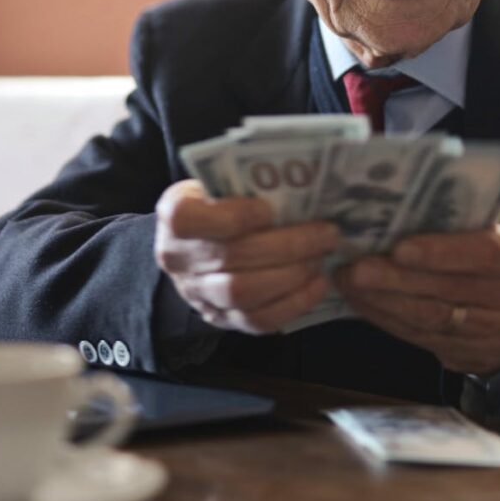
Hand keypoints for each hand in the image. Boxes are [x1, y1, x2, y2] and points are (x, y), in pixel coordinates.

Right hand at [155, 180, 338, 333]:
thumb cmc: (217, 203)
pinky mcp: (220, 319)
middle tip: (325, 233)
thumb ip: (244, 182)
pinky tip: (317, 284)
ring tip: (321, 256)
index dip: (233, 216)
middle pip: (231, 257)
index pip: (190, 219)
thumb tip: (296, 179)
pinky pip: (257, 321)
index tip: (270, 209)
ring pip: (244, 293)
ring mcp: (197, 294)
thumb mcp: (217, 183)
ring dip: (292, 275)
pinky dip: (293, 303)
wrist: (195, 244)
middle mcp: (178, 258)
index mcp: (174, 215)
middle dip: (286, 246)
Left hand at [333, 224, 499, 374]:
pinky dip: (386, 318)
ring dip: (383, 300)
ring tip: (349, 282)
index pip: (488, 252)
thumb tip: (391, 213)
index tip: (399, 248)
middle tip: (356, 267)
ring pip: (432, 318)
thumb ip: (457, 226)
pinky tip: (361, 302)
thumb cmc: (492, 255)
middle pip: (452, 289)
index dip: (442, 251)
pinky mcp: (472, 357)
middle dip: (397, 278)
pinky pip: (421, 337)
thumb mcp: (493, 233)